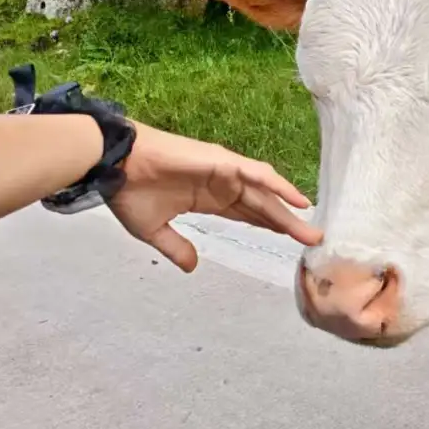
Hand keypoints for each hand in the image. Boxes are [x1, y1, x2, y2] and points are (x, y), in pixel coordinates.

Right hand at [109, 122, 321, 271]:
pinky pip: (257, 174)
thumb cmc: (130, 192)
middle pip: (263, 208)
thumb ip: (177, 247)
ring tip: (312, 229)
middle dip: (288, 224)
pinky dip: (278, 185)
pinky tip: (297, 200)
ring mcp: (224, 172)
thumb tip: (192, 267)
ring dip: (289, 210)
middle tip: (314, 240)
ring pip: (265, 194)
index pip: (248, 216)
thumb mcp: (154, 231)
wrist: (114, 166)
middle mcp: (222, 185)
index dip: (270, 227)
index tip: (291, 242)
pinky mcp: (222, 161)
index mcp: (209, 200)